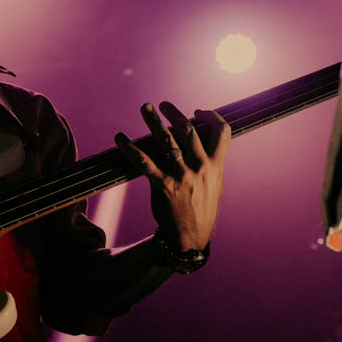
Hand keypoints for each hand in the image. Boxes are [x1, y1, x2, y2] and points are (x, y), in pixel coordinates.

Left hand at [114, 102, 229, 251]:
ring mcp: (182, 176)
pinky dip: (130, 148)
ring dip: (154, 121)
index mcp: (216, 166)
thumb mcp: (216, 186)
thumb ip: (211, 164)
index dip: (212, 117)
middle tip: (162, 104)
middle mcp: (200, 167)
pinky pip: (144, 162)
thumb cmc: (202, 209)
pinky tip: (120, 138)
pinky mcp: (163, 185)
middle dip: (175, 113)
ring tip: (145, 108)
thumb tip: (204, 144)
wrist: (190, 236)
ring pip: (167, 141)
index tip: (198, 111)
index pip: (222, 132)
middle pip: (188, 130)